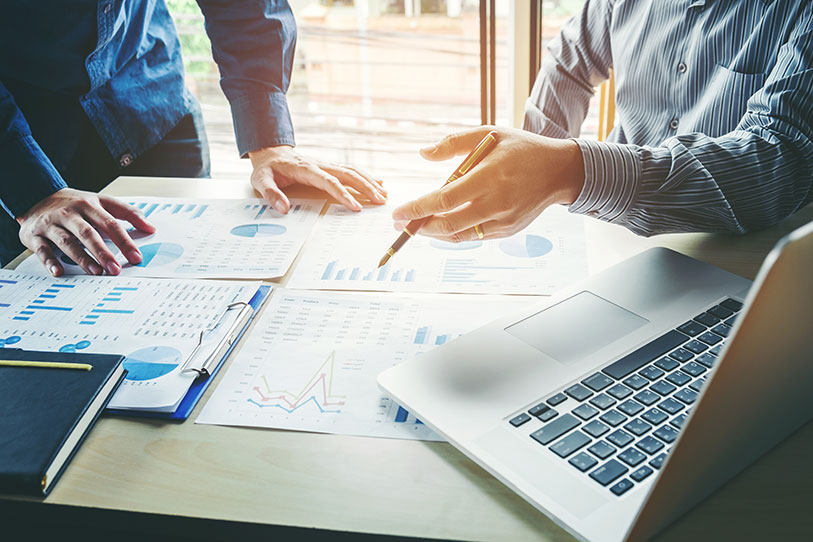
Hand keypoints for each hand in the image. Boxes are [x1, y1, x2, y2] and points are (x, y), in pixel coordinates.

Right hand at [17, 188, 155, 276]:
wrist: (36, 194)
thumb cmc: (75, 204)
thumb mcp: (102, 202)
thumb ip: (128, 213)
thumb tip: (151, 228)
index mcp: (89, 206)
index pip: (110, 223)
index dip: (124, 241)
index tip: (136, 257)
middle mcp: (70, 214)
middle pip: (88, 233)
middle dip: (103, 252)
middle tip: (115, 269)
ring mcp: (52, 224)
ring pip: (67, 242)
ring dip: (82, 258)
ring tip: (96, 272)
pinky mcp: (35, 235)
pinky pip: (42, 250)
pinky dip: (50, 261)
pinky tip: (59, 272)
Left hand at [248, 145, 386, 212]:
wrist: (271, 152)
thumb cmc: (268, 169)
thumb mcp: (261, 181)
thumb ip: (271, 194)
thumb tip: (284, 208)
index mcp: (306, 169)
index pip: (329, 182)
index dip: (343, 194)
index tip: (356, 207)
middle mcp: (320, 165)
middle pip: (348, 174)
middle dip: (366, 188)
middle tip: (380, 201)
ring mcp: (327, 164)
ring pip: (353, 170)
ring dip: (369, 182)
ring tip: (384, 195)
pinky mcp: (330, 166)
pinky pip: (351, 170)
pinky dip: (366, 176)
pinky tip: (378, 183)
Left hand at [392, 126, 584, 242]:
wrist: (559, 171)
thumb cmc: (521, 149)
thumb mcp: (489, 134)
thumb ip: (453, 143)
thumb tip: (423, 153)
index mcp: (489, 176)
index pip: (444, 199)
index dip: (417, 209)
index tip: (398, 213)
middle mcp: (496, 202)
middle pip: (449, 224)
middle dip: (420, 227)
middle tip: (401, 224)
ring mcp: (503, 220)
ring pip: (460, 236)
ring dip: (435, 233)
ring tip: (418, 225)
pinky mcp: (508, 231)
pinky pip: (475, 236)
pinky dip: (455, 232)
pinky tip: (443, 224)